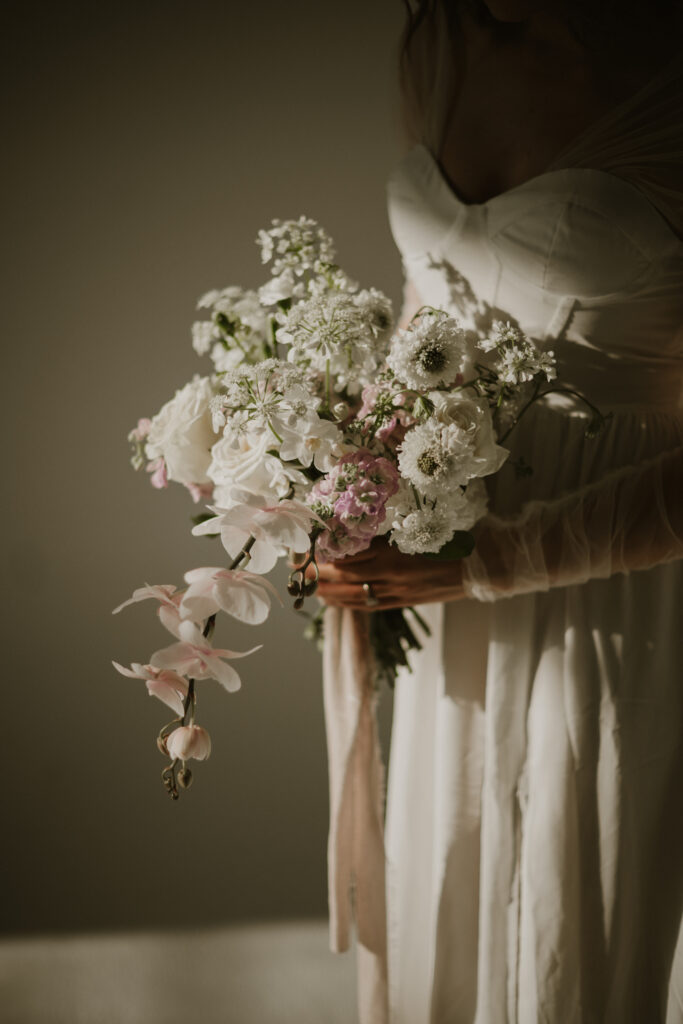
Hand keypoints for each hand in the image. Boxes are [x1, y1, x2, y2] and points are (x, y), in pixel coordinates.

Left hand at [314, 537, 465, 609]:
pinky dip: (349, 604)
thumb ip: (389, 533)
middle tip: (301, 568)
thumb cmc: (453, 538)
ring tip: (311, 589)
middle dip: (321, 573)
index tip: (311, 545)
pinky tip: (335, 603)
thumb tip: (358, 529)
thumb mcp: (418, 527)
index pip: (349, 554)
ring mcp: (397, 591)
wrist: (481, 565)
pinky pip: (369, 606)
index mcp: (393, 552)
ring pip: (354, 594)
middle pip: (345, 576)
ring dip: (330, 592)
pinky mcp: (404, 602)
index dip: (327, 551)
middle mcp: (390, 574)